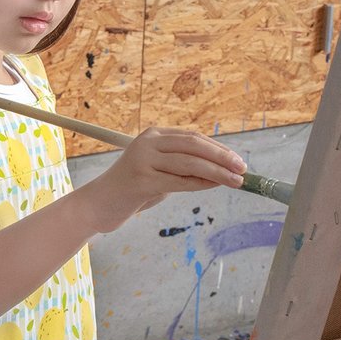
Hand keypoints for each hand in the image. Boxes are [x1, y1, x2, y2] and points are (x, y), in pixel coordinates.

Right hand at [83, 127, 246, 232]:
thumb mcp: (159, 172)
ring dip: (217, 172)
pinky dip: (200, 184)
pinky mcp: (141, 180)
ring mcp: (143, 160)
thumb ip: (183, 167)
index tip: (237, 160)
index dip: (219, 148)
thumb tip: (219, 171)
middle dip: (222, 157)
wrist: (98, 204)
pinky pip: (179, 181)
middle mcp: (147, 143)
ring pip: (190, 162)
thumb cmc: (132, 190)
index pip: (193, 137)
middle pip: (193, 145)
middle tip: (243, 168)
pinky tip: (214, 186)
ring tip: (236, 181)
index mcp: (153, 135)